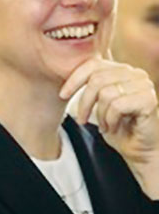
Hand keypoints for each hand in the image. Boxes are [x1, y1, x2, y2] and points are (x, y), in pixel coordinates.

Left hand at [61, 57, 158, 198]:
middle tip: (82, 120)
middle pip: (96, 79)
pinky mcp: (149, 100)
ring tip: (104, 125)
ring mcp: (144, 85)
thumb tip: (62, 73)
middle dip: (84, 103)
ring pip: (106, 94)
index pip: (93, 64)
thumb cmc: (118, 127)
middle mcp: (136, 74)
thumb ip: (90, 87)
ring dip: (99, 115)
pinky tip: (113, 127)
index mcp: (122, 70)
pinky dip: (110, 120)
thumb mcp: (97, 104)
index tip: (62, 95)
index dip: (74, 79)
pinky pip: (117, 106)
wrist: (139, 149)